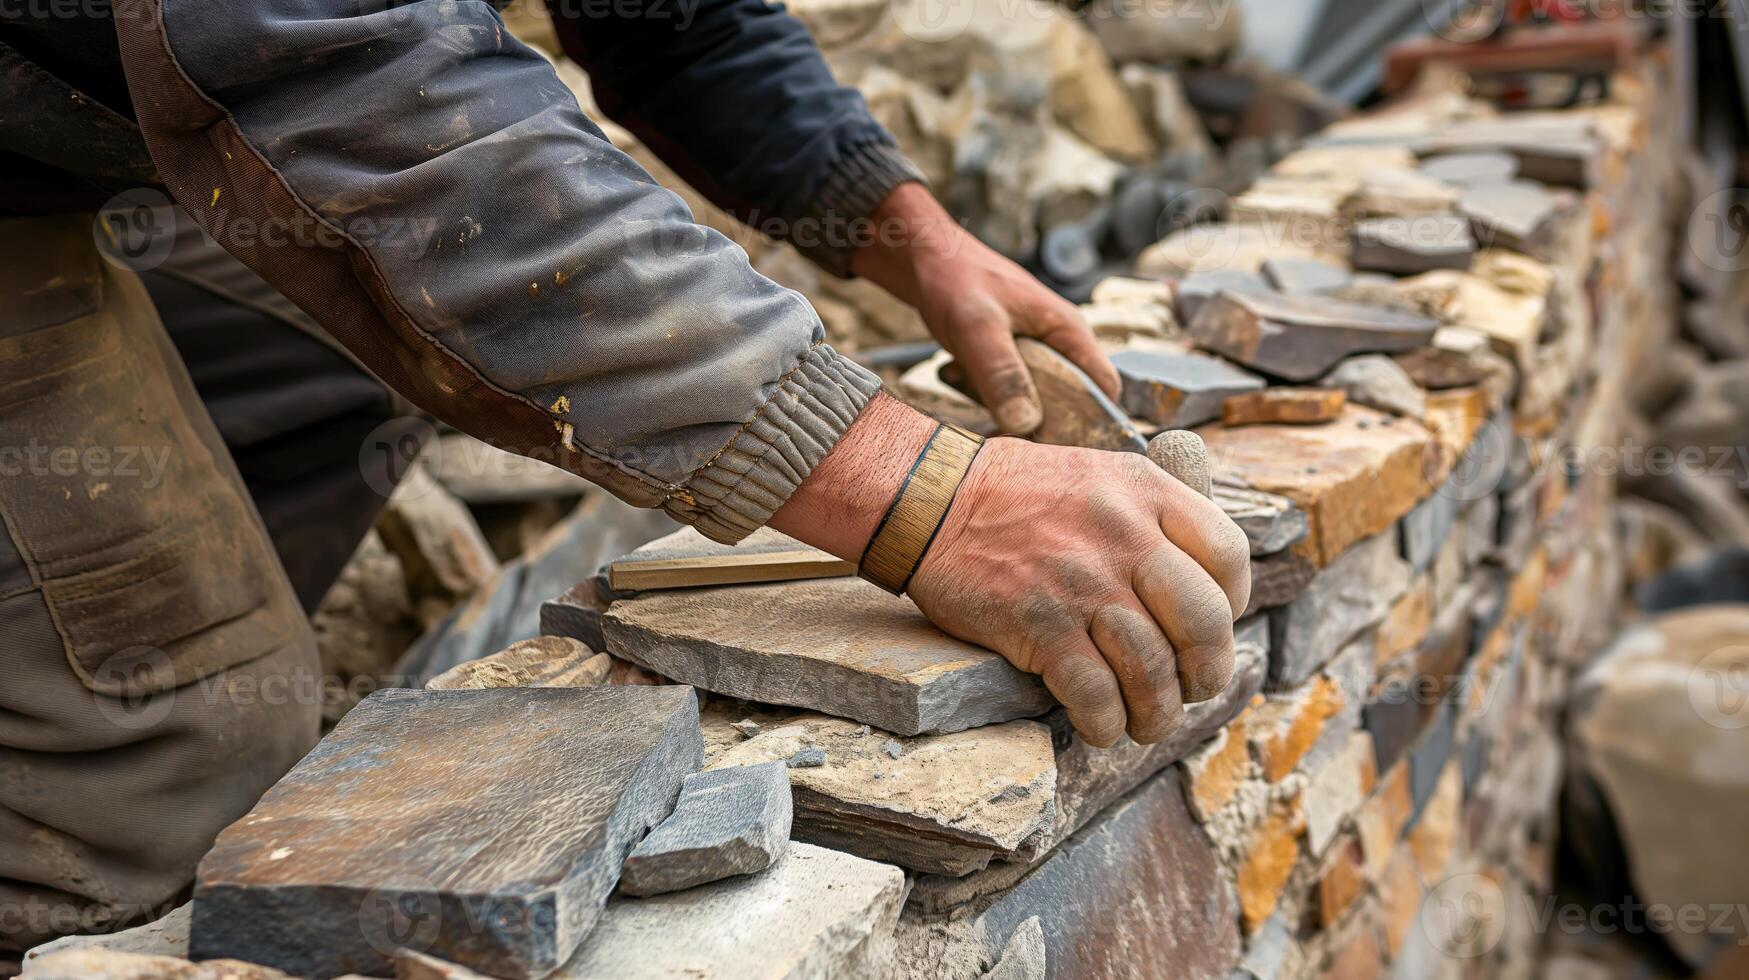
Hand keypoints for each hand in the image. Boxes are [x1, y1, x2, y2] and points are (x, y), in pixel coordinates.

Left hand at [850, 183, 1119, 434]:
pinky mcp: (1012, 361)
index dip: (1092, 420)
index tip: (1057, 443)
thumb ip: (1001, 373)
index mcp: (1068, 331)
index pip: (1105, 387)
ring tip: (972, 388)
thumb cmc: (956, 280)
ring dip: (1008, 408)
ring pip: (1038, 401)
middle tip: (1005, 431)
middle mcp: (1060, 344)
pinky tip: (960, 377)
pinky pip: (1012, 393)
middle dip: (1042, 423)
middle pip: (1072, 402)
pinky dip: (989, 396)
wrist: (925, 258)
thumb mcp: (977, 326)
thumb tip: (1027, 423)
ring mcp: (1035, 353)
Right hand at [906, 439, 1250, 746]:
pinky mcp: (1039, 625)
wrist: (931, 499)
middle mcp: (1123, 536)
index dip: (1234, 602)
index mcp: (1145, 492)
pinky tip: (1097, 724)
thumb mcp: (1098, 473)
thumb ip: (1151, 512)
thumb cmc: (1014, 492)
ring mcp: (1082, 583)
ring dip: (1155, 713)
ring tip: (1142, 721)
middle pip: (1205, 621)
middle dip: (1208, 671)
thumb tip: (1199, 574)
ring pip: (1152, 671)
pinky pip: (1095, 695)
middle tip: (1192, 688)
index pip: (1230, 555)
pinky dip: (1104, 723)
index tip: (1208, 627)